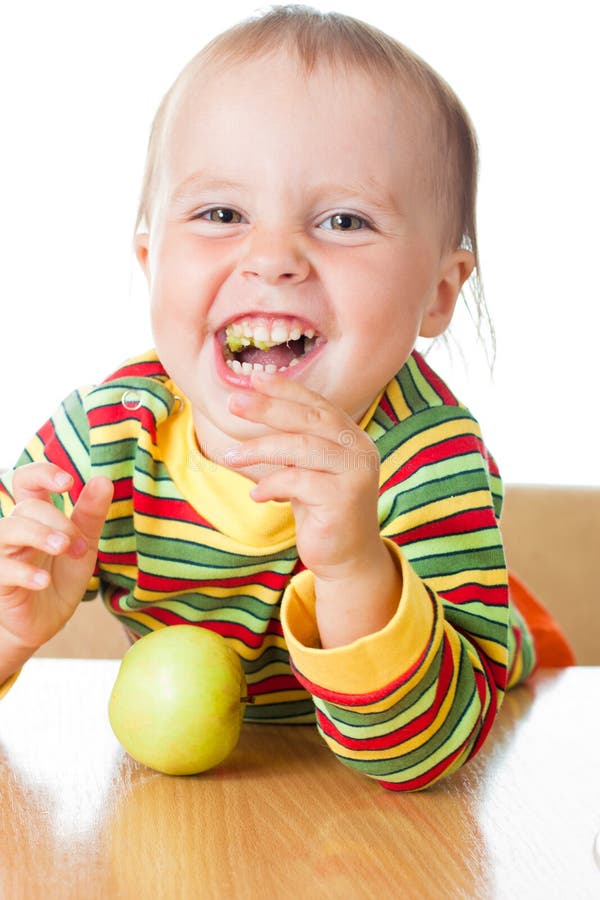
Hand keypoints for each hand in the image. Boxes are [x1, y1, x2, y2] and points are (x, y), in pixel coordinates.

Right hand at [0, 462, 112, 655]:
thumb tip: (103, 479)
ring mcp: (4, 555)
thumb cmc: (60, 578)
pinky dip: (24, 572)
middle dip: (58, 522)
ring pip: (8, 530)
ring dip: (38, 535)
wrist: (45, 623)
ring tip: (64, 547)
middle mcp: (16, 530)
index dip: (42, 474)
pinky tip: (43, 581)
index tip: (68, 483)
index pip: (27, 481)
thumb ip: (91, 514)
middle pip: (28, 508)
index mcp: (36, 517)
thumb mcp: (83, 545)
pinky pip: (3, 569)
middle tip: (79, 547)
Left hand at [224, 371, 382, 580]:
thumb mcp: (308, 472)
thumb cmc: (322, 512)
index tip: (255, 379)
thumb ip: (296, 445)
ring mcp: (356, 473)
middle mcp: (360, 450)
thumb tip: (254, 409)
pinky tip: (257, 496)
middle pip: (310, 418)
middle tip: (233, 402)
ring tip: (230, 457)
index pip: (317, 404)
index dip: (286, 390)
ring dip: (260, 449)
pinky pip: (299, 481)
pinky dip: (272, 485)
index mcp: (352, 438)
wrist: (347, 558)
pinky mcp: (345, 498)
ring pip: (302, 447)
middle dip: (268, 408)